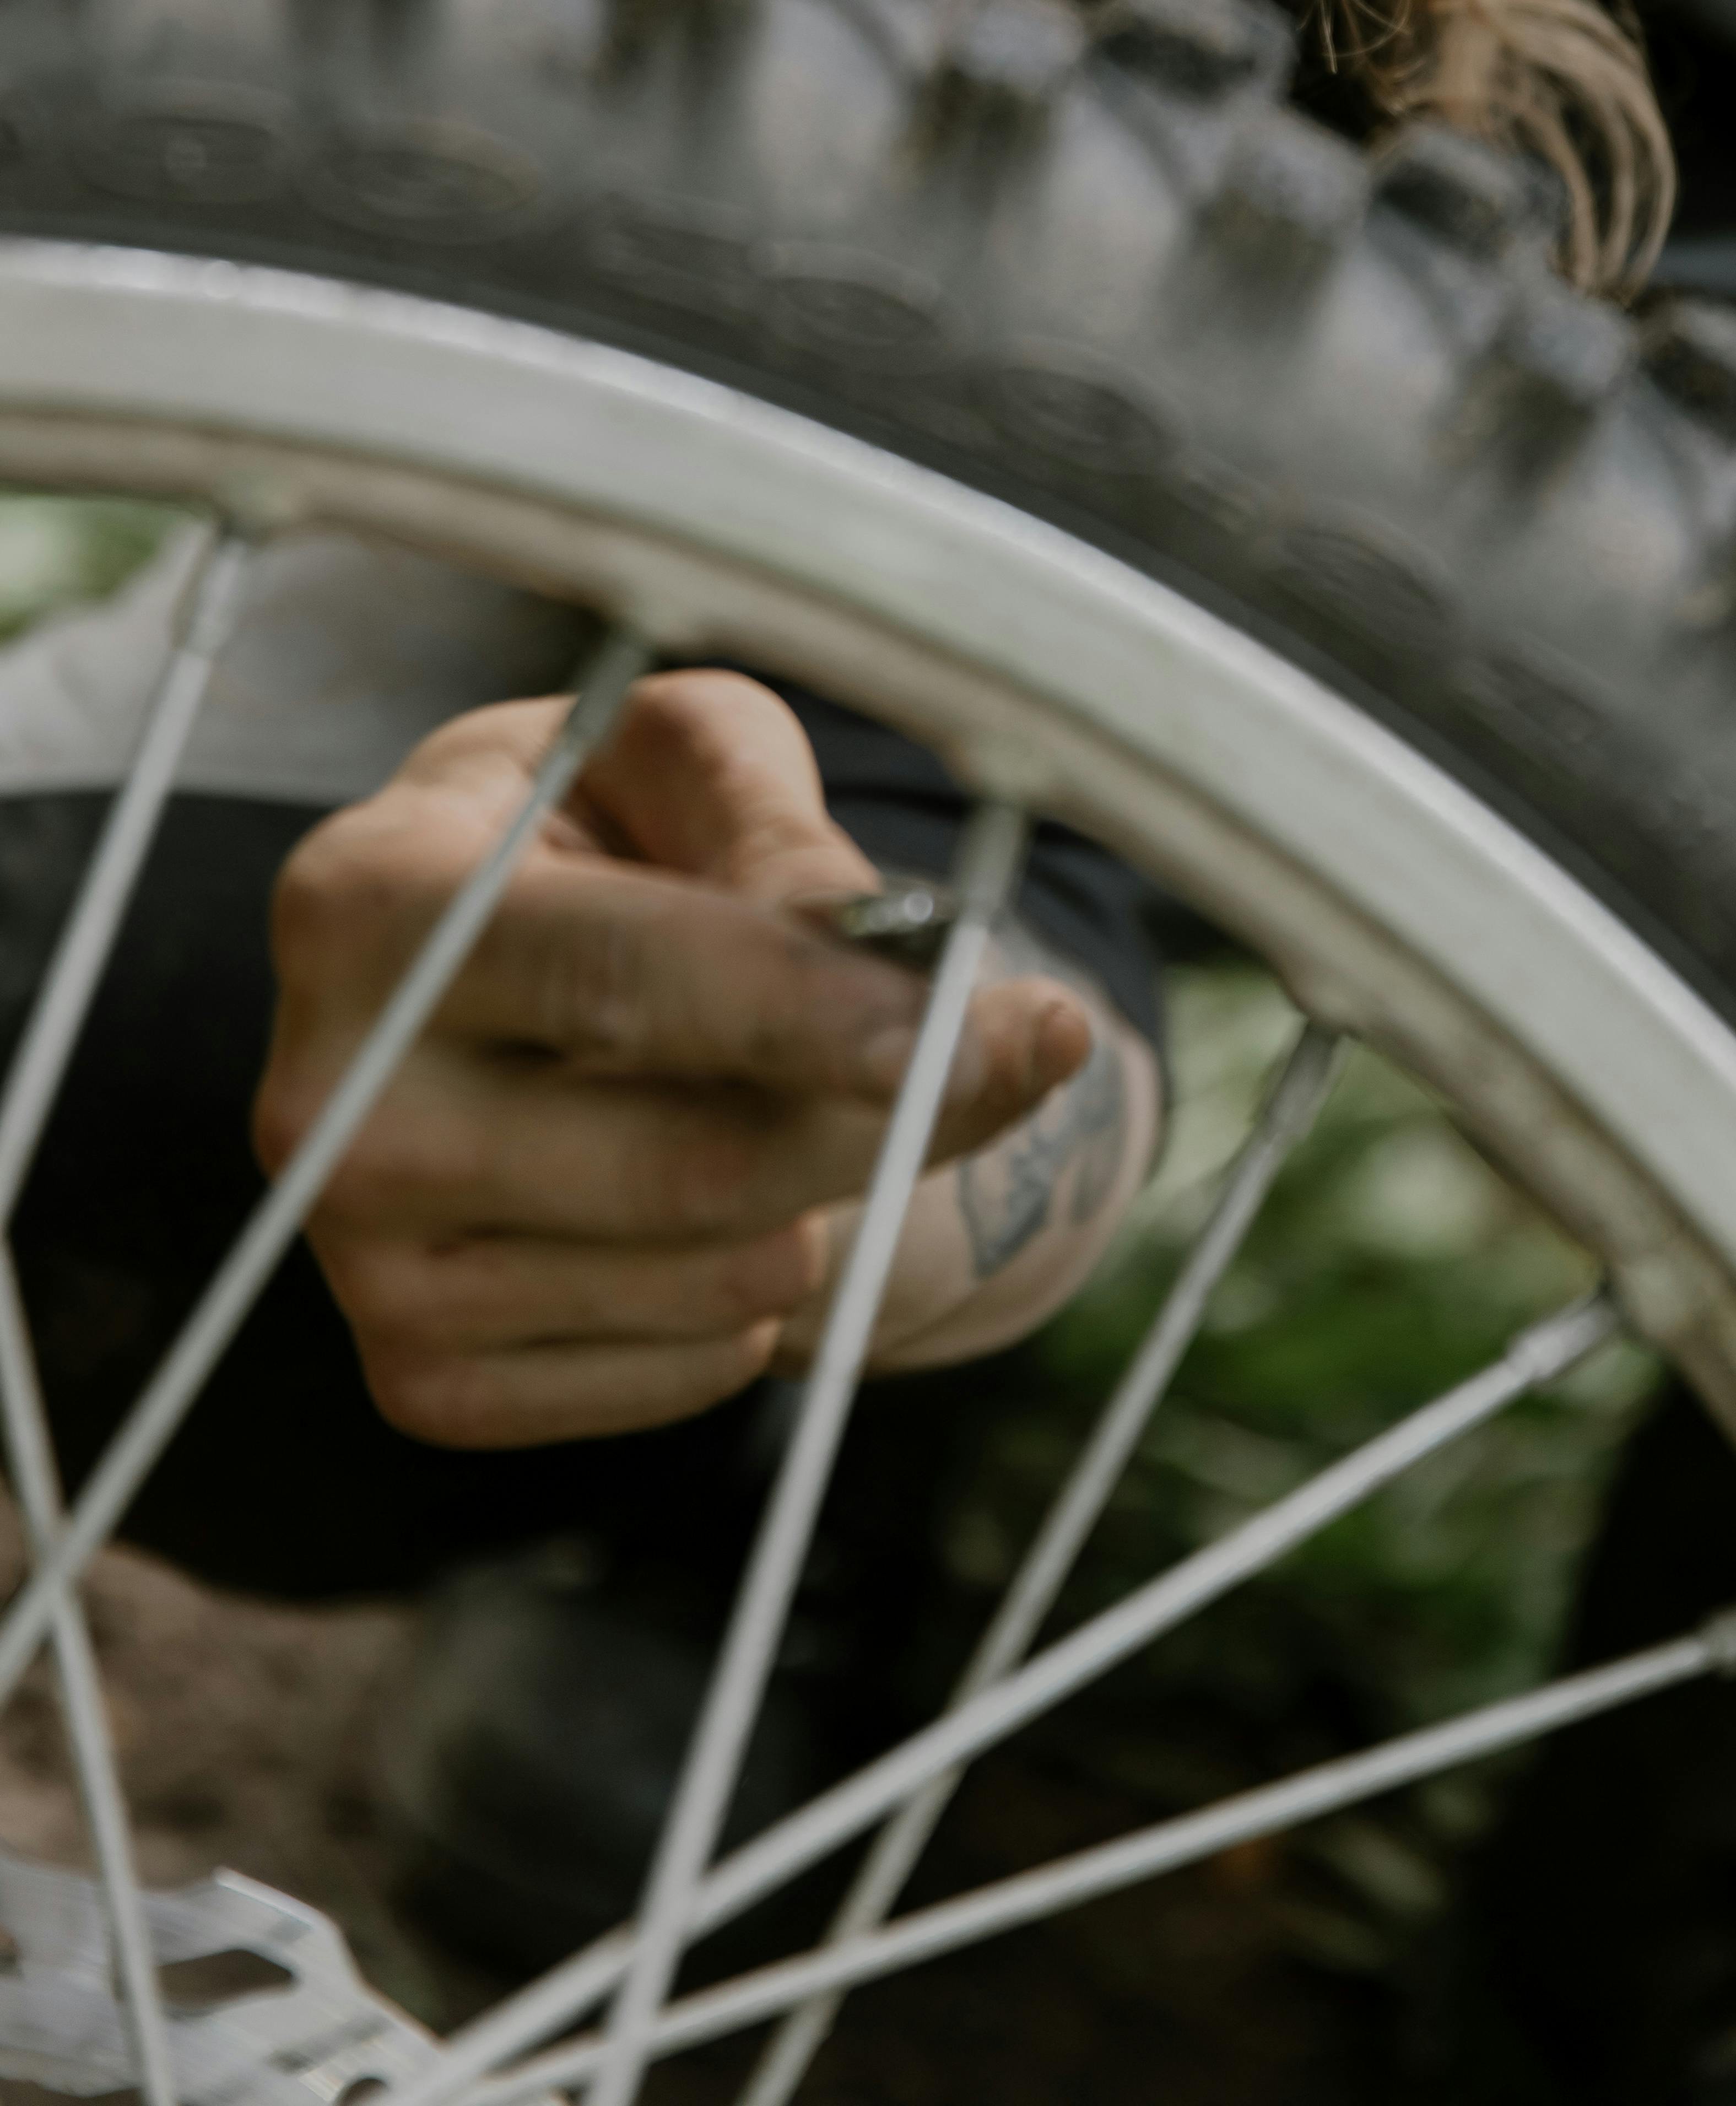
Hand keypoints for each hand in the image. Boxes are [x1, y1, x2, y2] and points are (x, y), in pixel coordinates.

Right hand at [256, 669, 1142, 1447]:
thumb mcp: (680, 755)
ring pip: (715, 1276)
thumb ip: (781, 827)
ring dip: (833, 1194)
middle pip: (691, 1158)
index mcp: (367, 898)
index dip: (801, 1005)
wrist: (490, 971)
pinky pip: (687, 1373)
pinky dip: (767, 1296)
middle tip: (1010, 1048)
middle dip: (886, 1113)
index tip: (965, 1026)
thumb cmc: (600, 826)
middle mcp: (325, 1095)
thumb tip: (905, 956)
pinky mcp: (424, 1379)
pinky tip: (725, 1198)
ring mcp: (359, 1260)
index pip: (613, 973)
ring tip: (804, 1095)